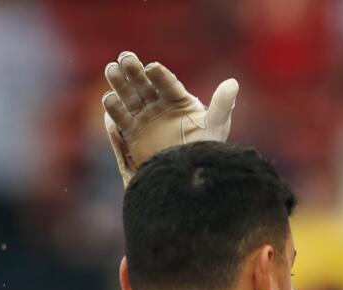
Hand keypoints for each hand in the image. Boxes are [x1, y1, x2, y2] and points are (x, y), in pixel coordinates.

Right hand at [102, 51, 238, 185]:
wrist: (190, 177)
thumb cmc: (207, 149)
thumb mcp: (215, 126)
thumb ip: (222, 104)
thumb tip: (233, 83)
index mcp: (179, 100)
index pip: (168, 84)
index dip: (160, 76)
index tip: (152, 67)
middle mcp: (159, 105)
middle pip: (144, 85)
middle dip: (134, 72)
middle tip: (125, 58)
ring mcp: (144, 117)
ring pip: (129, 97)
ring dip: (120, 84)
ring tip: (112, 70)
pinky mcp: (132, 133)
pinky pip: (121, 118)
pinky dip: (114, 108)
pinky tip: (109, 98)